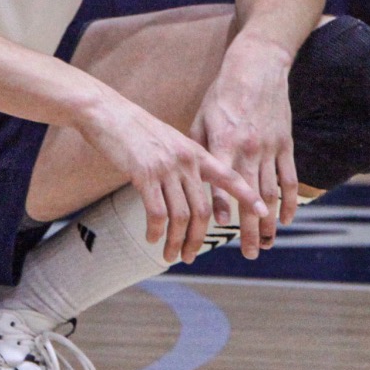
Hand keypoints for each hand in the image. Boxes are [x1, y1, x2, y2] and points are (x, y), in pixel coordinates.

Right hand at [77, 89, 265, 265]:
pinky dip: (156, 231)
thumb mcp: (169, 140)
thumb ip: (185, 162)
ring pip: (181, 216)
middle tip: (190, 256)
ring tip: (170, 255)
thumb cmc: (135, 129)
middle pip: (203, 209)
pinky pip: (157, 213)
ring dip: (176, 241)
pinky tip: (151, 238)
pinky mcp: (144, 174)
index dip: (247, 195)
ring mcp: (166, 167)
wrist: (108, 113)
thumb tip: (192, 188)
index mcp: (196, 151)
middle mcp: (186, 160)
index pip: (229, 175)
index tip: (262, 211)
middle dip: (198, 238)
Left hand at [192, 38, 298, 259]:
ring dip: (269, 221)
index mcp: (224, 143)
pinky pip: (290, 179)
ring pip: (271, 192)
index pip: (222, 182)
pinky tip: (285, 220)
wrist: (257, 67)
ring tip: (265, 244)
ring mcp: (270, 148)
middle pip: (250, 197)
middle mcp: (248, 149)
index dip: (221, 205)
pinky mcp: (285, 144)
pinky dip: (290, 202)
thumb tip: (192, 180)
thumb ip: (199, 150)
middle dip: (249, 228)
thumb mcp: (202, 118)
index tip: (217, 229)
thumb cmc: (223, 95)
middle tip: (248, 253)